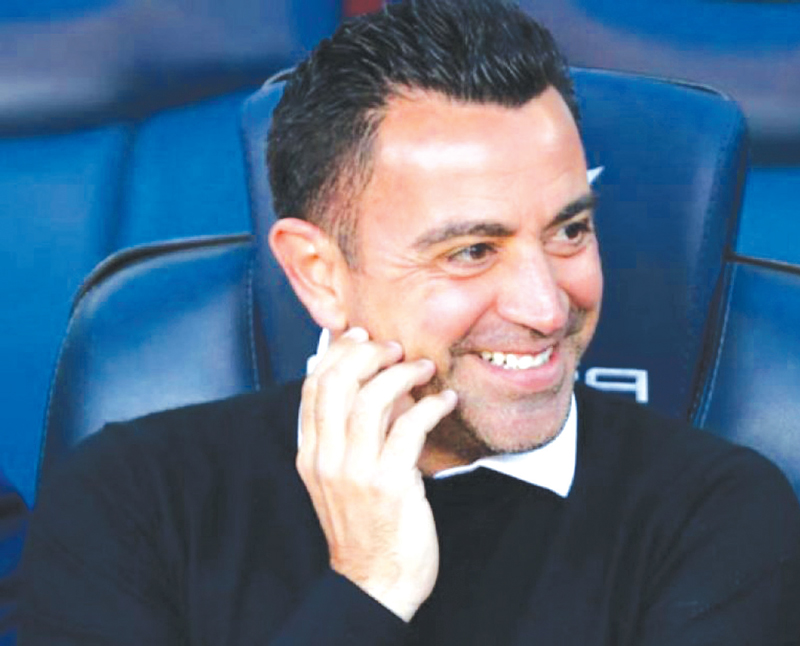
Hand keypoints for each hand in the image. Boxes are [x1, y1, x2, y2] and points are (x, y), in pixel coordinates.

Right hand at [297, 327, 456, 620]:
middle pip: (337, 383)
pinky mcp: (390, 483)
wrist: (376, 582)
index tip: (359, 335)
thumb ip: (350, 433)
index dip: (335, 352)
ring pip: (372, 398)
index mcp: (310, 455)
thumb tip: (374, 383)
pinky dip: (431, 405)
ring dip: (402, 374)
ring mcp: (356, 471)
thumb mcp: (344, 478)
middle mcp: (326, 459)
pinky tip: (446, 401)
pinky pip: (410, 426)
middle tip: (394, 347)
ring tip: (425, 368)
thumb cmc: (366, 526)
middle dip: (367, 354)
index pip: (312, 387)